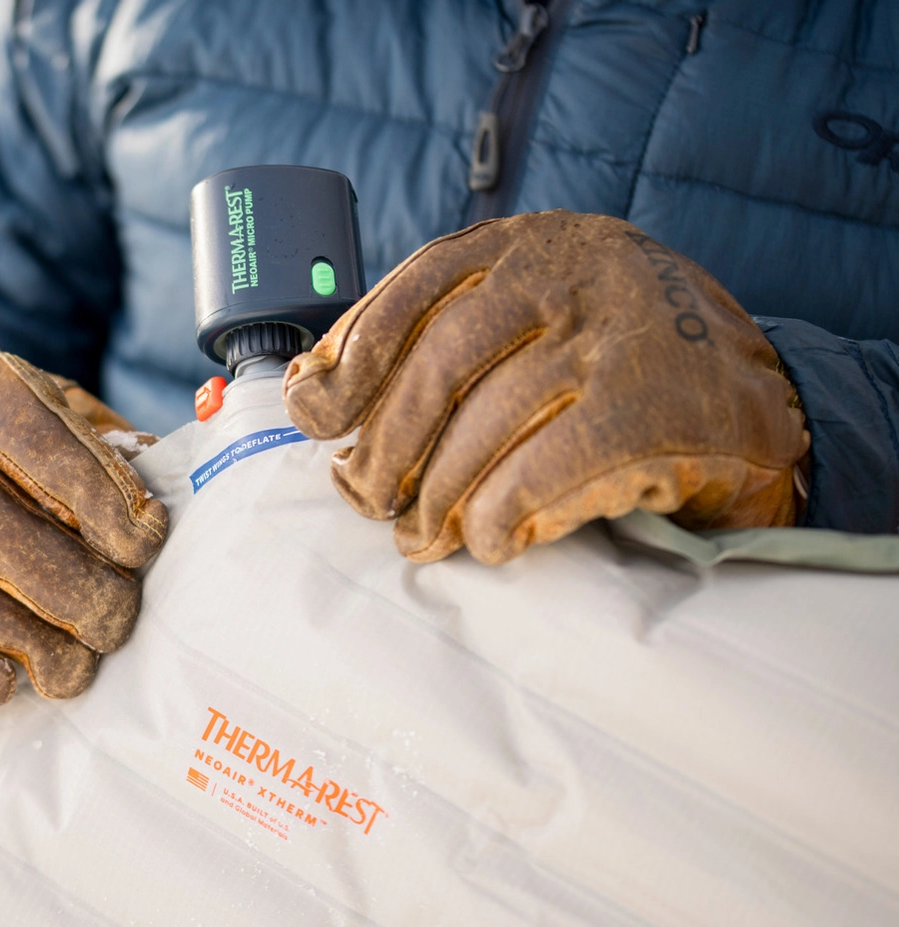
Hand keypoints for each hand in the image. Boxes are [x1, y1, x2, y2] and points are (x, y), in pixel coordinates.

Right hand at [0, 345, 167, 709]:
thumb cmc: (5, 458)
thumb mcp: (59, 422)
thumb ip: (107, 454)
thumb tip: (154, 505)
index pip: (24, 426)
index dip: (91, 486)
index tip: (145, 538)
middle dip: (60, 580)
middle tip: (115, 621)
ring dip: (12, 635)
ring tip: (74, 667)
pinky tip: (1, 684)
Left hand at [283, 210, 808, 564]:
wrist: (756, 391)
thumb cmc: (607, 359)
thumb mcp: (526, 318)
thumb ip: (431, 337)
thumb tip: (312, 392)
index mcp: (523, 246)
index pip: (412, 291)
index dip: (351, 358)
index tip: (316, 416)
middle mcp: (570, 274)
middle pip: (440, 366)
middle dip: (388, 446)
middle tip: (367, 498)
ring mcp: (617, 335)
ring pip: (488, 426)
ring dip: (439, 497)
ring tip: (420, 537)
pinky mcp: (656, 407)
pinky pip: (546, 471)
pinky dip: (503, 515)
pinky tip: (490, 539)